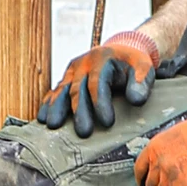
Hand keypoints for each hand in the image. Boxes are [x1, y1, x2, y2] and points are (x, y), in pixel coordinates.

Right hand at [38, 28, 158, 135]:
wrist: (119, 52)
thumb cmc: (133, 65)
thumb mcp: (144, 68)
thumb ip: (142, 82)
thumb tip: (135, 100)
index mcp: (101, 59)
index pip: (99, 83)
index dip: (101, 103)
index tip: (108, 123)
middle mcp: (83, 64)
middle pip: (78, 89)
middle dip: (79, 111)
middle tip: (83, 133)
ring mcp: (71, 71)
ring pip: (62, 90)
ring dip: (56, 109)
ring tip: (53, 126)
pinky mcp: (66, 79)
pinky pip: (54, 92)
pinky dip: (48, 105)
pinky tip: (42, 118)